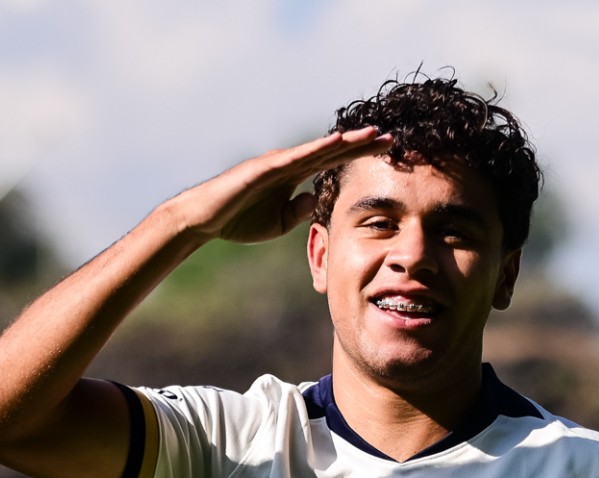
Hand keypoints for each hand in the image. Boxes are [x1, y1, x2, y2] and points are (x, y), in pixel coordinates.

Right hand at [165, 127, 391, 244]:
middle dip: (362, 144)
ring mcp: (277, 163)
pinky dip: (317, 149)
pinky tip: (337, 141)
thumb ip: (299, 210)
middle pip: (332, 151)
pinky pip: (295, 158)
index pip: (334, 163)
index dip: (360, 155)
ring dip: (347, 141)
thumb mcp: (279, 222)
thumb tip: (316, 200)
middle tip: (393, 138)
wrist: (205, 220)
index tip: (388, 151)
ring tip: (373, 134)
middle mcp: (289, 164)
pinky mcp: (264, 169)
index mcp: (294, 176)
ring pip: (318, 150)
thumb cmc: (239, 220)